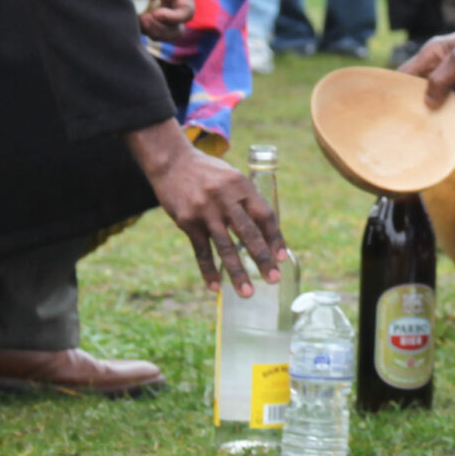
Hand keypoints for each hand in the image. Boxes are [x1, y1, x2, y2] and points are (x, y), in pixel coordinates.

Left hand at [105, 0, 194, 38]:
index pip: (186, 11)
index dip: (174, 18)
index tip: (155, 13)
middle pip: (175, 28)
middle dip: (162, 31)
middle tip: (145, 20)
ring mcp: (150, 0)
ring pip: (157, 29)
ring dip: (148, 30)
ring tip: (136, 18)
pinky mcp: (133, 1)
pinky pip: (137, 22)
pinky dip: (133, 25)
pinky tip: (124, 14)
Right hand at [124, 118, 283, 295]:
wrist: (172, 163)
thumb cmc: (209, 173)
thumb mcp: (233, 178)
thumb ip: (247, 202)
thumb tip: (265, 234)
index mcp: (242, 186)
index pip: (265, 215)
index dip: (276, 238)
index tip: (282, 257)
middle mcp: (225, 198)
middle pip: (249, 233)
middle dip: (263, 258)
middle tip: (273, 279)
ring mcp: (205, 211)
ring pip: (225, 247)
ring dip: (237, 272)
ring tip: (247, 292)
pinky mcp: (187, 221)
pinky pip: (201, 251)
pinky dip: (209, 271)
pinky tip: (216, 286)